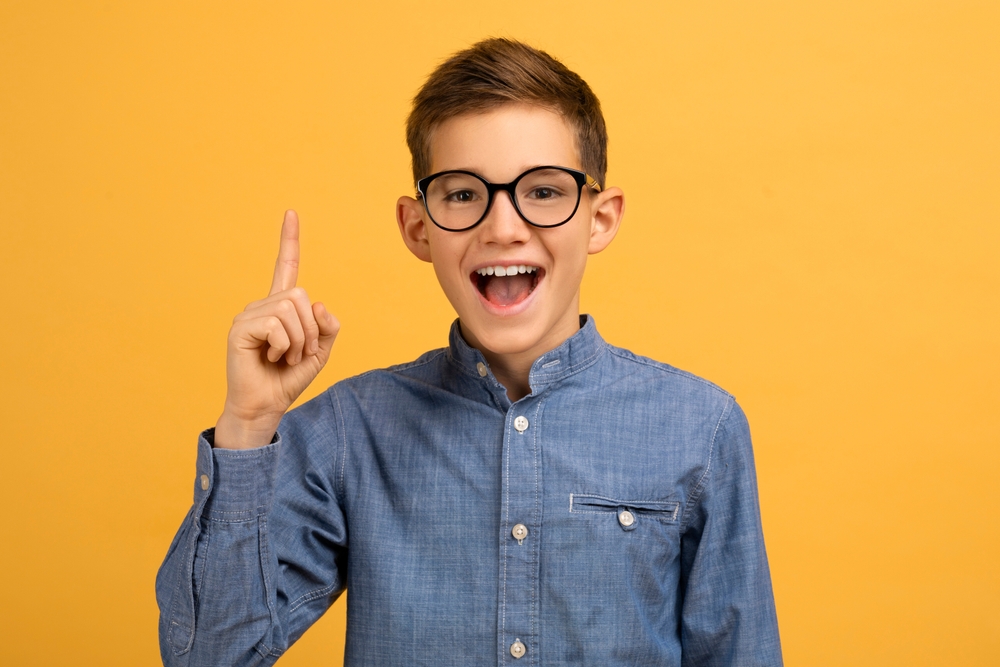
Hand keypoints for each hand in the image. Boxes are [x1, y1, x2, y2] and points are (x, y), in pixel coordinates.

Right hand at [214, 210, 339, 448]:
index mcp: (281, 307)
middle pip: (301, 296)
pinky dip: (284, 345)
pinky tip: (271, 357)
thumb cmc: (287, 379)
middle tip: (297, 353)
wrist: (265, 406)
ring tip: (284, 357)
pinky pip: (277, 325)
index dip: (289, 241)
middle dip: (310, 330)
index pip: (286, 267)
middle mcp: (263, 305)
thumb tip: (318, 304)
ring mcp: (249, 315)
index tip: (291, 212)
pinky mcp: (239, 329)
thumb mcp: (319, 352)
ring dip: (298, 341)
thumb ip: (328, 327)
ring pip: (291, 310)